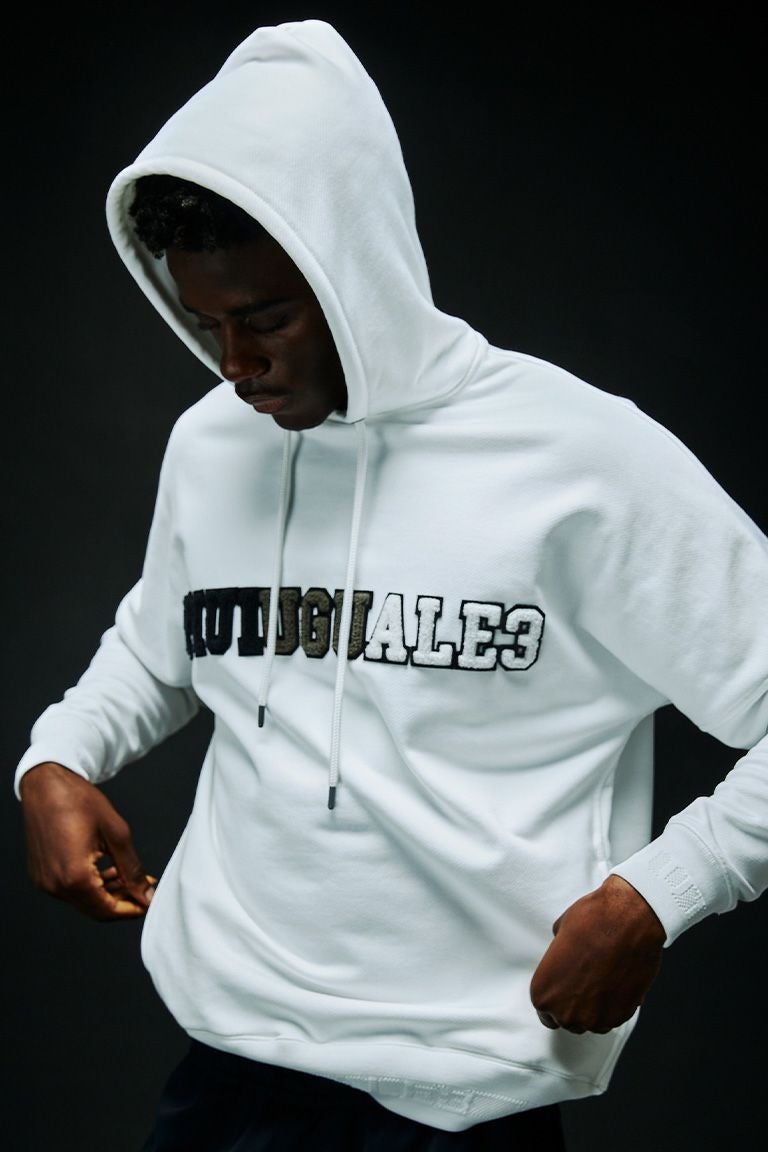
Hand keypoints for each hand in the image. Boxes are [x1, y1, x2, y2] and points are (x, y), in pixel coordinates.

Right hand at [19, 761, 155, 920]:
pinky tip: (107, 871)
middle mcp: (56, 885)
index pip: (108, 910)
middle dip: (122, 902)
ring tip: (128, 876)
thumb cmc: (79, 801)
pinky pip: (70, 889)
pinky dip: (90, 885)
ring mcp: (46, 881)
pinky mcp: (42, 875)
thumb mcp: (116, 834)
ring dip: (107, 894)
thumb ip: (132, 869)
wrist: (47, 784)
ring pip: (83, 900)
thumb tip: (146, 893)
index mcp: (74, 876)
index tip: (149, 902)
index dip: (132, 909)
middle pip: (95, 909)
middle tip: (143, 888)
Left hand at [529, 874, 665, 1033]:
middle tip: (584, 982)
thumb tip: (564, 956)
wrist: (628, 921)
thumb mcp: (559, 932)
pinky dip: (615, 1004)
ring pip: (593, 1022)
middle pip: (568, 1020)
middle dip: (575, 1004)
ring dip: (596, 1007)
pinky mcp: (622, 1015)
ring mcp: (596, 1018)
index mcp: (544, 994)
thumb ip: (557, 955)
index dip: (556, 1000)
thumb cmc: (590, 922)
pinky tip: (617, 981)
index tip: (564, 989)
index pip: (545, 1013)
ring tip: (602, 981)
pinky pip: (614, 1017)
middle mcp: (567, 1013)